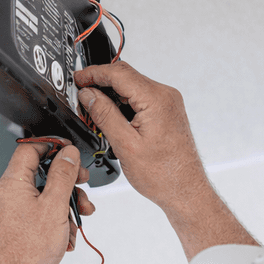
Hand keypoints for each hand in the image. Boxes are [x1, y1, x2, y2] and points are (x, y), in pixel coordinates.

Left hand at [0, 140, 95, 263]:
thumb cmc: (29, 251)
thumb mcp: (55, 205)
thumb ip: (62, 175)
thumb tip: (68, 155)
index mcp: (11, 184)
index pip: (29, 149)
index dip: (52, 146)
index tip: (70, 152)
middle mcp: (7, 196)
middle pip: (40, 174)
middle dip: (66, 181)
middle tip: (82, 185)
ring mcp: (11, 213)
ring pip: (43, 197)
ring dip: (66, 204)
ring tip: (79, 217)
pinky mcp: (18, 229)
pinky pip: (40, 215)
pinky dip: (57, 221)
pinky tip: (67, 235)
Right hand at [74, 60, 210, 214]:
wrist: (185, 190)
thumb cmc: (163, 175)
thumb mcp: (125, 145)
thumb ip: (104, 115)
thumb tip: (88, 95)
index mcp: (156, 100)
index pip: (119, 73)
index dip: (94, 73)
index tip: (78, 78)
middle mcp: (165, 96)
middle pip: (126, 76)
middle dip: (101, 82)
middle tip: (81, 94)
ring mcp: (168, 103)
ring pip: (132, 87)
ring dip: (112, 95)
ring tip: (94, 111)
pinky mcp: (167, 112)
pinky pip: (141, 99)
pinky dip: (124, 104)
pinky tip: (112, 118)